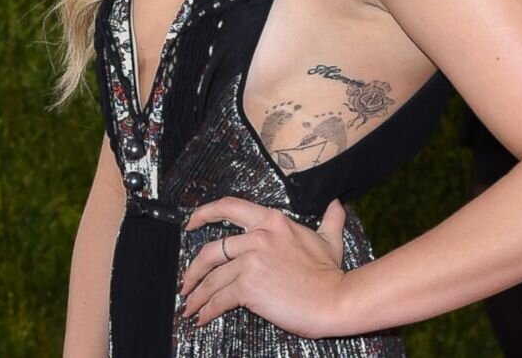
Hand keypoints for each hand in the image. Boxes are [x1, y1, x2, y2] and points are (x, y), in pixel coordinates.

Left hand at [179, 197, 351, 338]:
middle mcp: (258, 236)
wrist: (335, 300)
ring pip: (211, 278)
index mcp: (272, 221)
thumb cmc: (331, 274)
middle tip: (186, 282)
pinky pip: (218, 299)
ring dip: (197, 295)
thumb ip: (330, 220)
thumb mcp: (329, 240)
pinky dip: (207, 309)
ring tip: (191, 306)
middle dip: (193, 269)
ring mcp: (251, 261)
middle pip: (210, 249)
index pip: (229, 207)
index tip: (190, 223)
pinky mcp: (248, 286)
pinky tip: (203, 317)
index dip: (203, 213)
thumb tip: (335, 204)